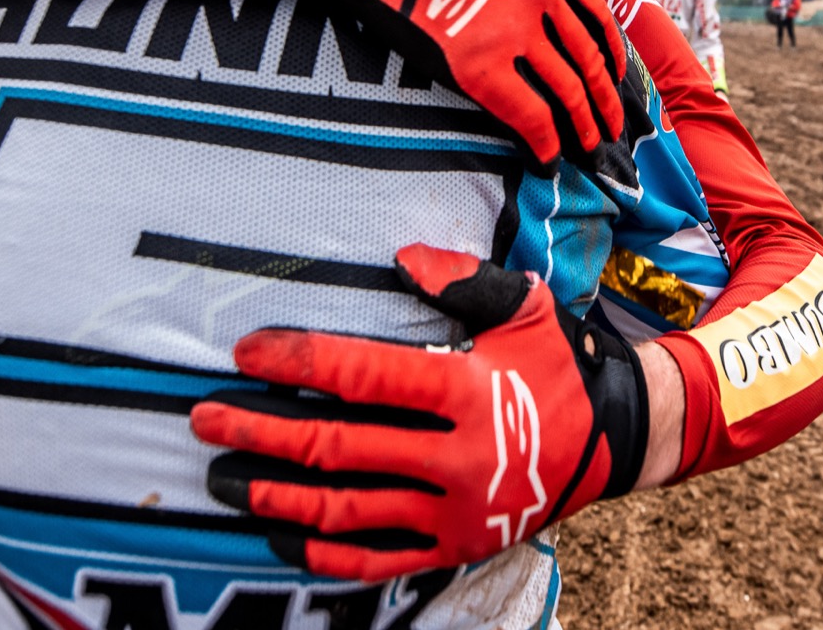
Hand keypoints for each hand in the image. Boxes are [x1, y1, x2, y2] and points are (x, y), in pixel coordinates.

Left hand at [192, 244, 649, 580]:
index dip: (299, 361)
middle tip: (206, 418)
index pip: (365, 375)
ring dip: (276, 496)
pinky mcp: (456, 548)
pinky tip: (280, 538)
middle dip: (262, 430)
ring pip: (347, 510)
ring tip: (224, 478)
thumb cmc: (557, 362)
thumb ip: (463, 279)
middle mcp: (456, 458)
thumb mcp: (524, 305)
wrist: (617, 438)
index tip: (248, 351)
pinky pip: (378, 561)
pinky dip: (324, 554)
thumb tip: (401, 260)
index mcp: (468, 391)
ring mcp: (454, 512)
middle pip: (339, 447)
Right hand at [307, 0, 627, 168]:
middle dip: (603, 100)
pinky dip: (544, 140)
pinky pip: (527, 113)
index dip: (611, 54)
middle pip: (588, 60)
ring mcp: (514, 34)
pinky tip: (547, 155)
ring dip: (582, 125)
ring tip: (587, 147)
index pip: (596, 16)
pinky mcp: (480, 67)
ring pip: (567, 90)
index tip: (614, 76)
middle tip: (612, 124)